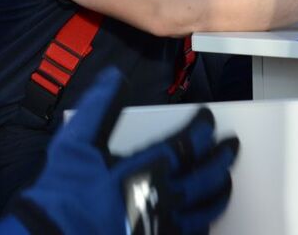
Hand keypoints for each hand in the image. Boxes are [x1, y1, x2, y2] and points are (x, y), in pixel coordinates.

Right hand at [13, 67, 238, 233]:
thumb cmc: (65, 192)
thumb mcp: (78, 141)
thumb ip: (101, 106)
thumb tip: (114, 78)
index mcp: (147, 169)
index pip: (188, 144)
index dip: (202, 128)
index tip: (208, 117)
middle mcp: (161, 199)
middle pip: (205, 177)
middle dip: (222, 158)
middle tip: (232, 146)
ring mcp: (162, 228)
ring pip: (204, 209)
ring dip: (219, 191)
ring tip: (227, 181)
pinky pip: (191, 234)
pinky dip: (203, 223)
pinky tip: (204, 219)